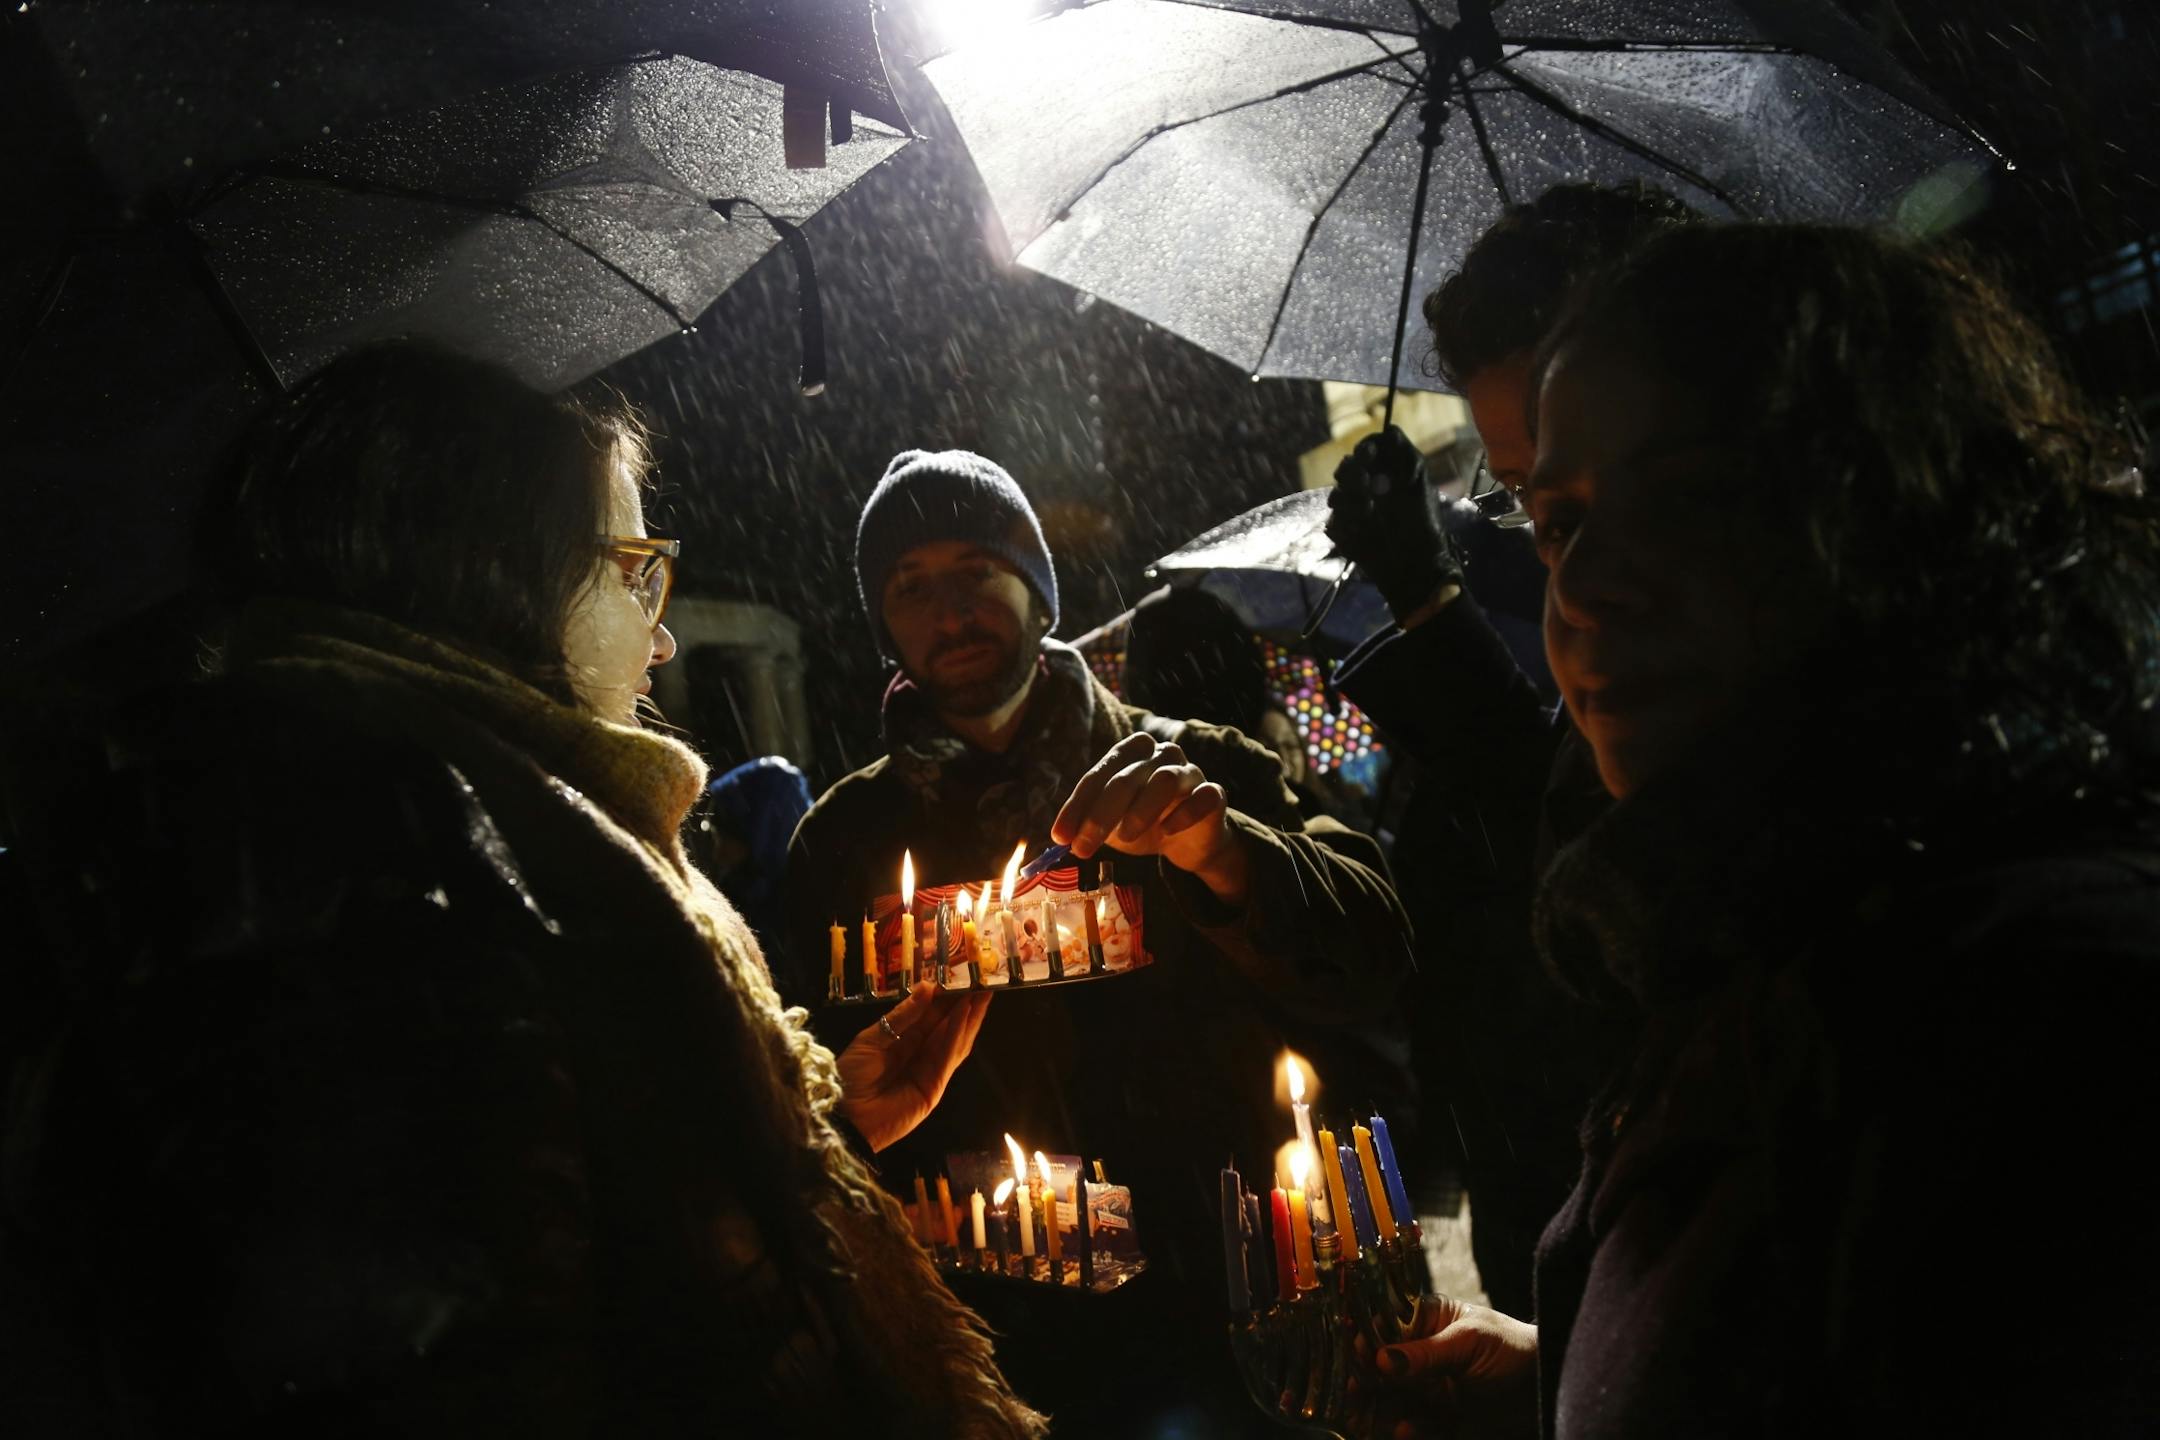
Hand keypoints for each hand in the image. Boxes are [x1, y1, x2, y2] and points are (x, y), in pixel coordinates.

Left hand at [835, 982, 990, 1151]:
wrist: (844, 1117)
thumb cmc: (850, 1076)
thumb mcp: (872, 1039)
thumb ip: (902, 1016)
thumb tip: (928, 987)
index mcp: (903, 1040)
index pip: (930, 1014)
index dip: (946, 996)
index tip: (960, 975)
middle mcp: (920, 1053)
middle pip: (948, 1026)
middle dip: (965, 1004)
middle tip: (982, 980)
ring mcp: (930, 1071)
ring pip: (955, 1040)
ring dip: (969, 1017)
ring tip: (982, 992)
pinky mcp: (935, 1087)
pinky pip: (947, 1056)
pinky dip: (956, 1034)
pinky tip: (964, 1013)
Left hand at [1051, 732, 1248, 905]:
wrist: (1188, 841)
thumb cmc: (1144, 824)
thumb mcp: (1111, 826)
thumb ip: (1088, 825)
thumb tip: (1061, 838)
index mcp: (1131, 753)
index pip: (1099, 773)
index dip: (1077, 805)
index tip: (1060, 836)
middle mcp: (1160, 754)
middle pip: (1127, 777)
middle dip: (1101, 814)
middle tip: (1083, 847)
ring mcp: (1190, 771)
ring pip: (1165, 779)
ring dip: (1140, 810)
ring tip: (1125, 838)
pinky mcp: (1214, 793)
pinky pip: (1203, 796)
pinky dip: (1184, 814)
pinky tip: (1168, 832)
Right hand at [1326, 425, 1463, 621]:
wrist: (1414, 567)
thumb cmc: (1423, 526)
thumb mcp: (1419, 486)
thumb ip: (1405, 455)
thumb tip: (1389, 428)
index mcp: (1388, 476)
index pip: (1367, 451)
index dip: (1365, 451)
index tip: (1368, 457)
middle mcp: (1369, 491)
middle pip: (1346, 469)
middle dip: (1353, 476)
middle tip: (1367, 488)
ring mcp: (1355, 513)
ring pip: (1336, 496)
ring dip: (1350, 503)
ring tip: (1368, 516)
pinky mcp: (1346, 534)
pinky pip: (1333, 523)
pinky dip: (1345, 527)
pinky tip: (1361, 534)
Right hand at [1358, 1293, 1539, 1438]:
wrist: (1550, 1387)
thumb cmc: (1515, 1348)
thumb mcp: (1470, 1341)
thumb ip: (1427, 1352)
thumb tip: (1382, 1358)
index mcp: (1426, 1321)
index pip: (1384, 1326)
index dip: (1364, 1340)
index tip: (1350, 1356)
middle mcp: (1422, 1355)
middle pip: (1380, 1367)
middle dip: (1362, 1381)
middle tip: (1348, 1394)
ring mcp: (1430, 1388)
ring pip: (1391, 1400)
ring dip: (1376, 1410)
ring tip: (1364, 1419)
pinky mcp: (1442, 1419)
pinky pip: (1414, 1425)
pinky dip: (1405, 1429)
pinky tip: (1401, 1430)